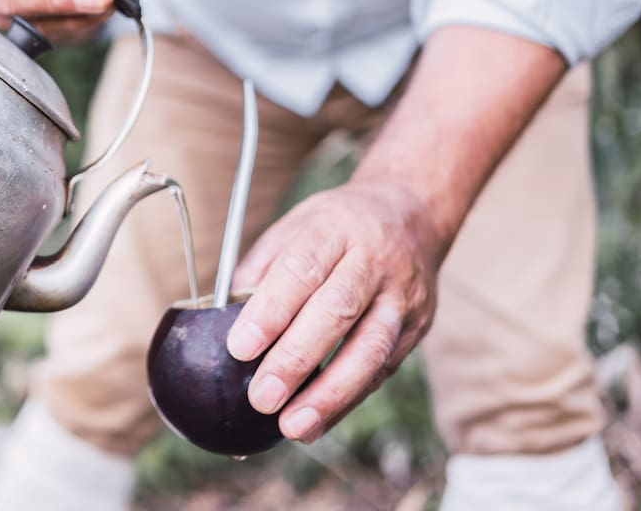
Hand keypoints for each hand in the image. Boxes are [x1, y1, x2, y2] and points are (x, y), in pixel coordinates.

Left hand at [225, 179, 446, 442]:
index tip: (239, 348)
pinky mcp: (417, 326)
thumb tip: (223, 317)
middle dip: (297, 359)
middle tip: (262, 397)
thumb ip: (260, 268)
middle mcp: (373, 260)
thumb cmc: (335, 226)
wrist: (410, 213)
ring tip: (293, 426)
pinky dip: (349, 398)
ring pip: (370, 348)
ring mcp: (401, 295)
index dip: (270, 311)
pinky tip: (318, 420)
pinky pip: (383, 369)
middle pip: (337, 311)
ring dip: (330, 394)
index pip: (301, 269)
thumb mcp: (294, 225)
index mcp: (334, 228)